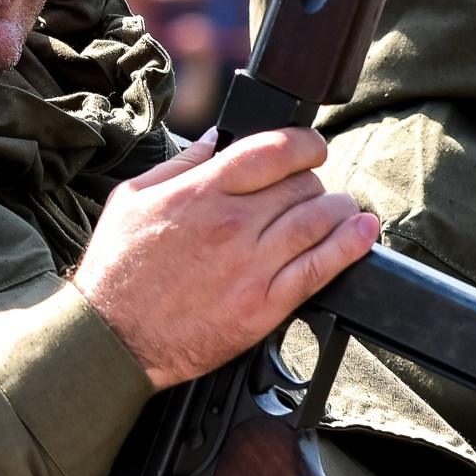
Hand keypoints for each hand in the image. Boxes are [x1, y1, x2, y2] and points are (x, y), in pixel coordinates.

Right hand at [75, 127, 380, 389]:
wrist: (112, 337)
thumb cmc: (117, 270)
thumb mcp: (132, 198)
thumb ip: (180, 164)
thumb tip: (216, 138)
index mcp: (201, 192)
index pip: (272, 150)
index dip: (304, 142)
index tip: (311, 147)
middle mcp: (231, 225)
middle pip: (300, 185)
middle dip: (313, 180)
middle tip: (310, 188)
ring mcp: (250, 267)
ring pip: (317, 221)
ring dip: (338, 208)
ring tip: (341, 208)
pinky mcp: (262, 307)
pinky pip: (319, 270)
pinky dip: (349, 247)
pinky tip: (363, 232)